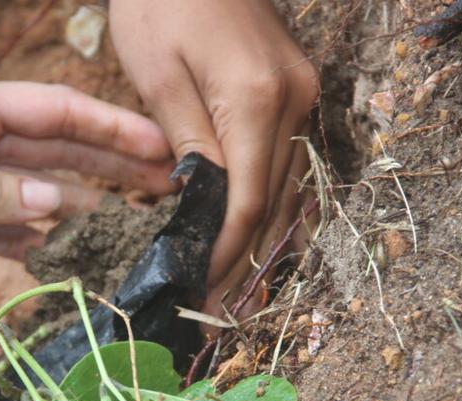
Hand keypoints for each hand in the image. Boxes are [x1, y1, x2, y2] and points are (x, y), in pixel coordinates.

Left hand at [0, 76, 175, 255]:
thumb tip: (60, 205)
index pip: (58, 114)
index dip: (113, 130)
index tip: (162, 150)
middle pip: (59, 155)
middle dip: (113, 171)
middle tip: (165, 193)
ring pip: (37, 196)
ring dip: (82, 211)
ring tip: (130, 231)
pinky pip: (3, 229)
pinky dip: (34, 243)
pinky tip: (67, 258)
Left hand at [109, 0, 319, 312]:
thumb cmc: (160, 0)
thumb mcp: (159, 75)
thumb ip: (187, 144)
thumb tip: (202, 205)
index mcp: (256, 100)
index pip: (247, 202)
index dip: (224, 253)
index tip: (197, 289)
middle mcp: (294, 102)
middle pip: (275, 204)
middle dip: (245, 260)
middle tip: (218, 309)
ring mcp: (302, 95)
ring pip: (289, 188)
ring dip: (264, 241)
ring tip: (239, 289)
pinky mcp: (293, 91)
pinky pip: (287, 163)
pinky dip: (270, 205)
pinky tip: (255, 237)